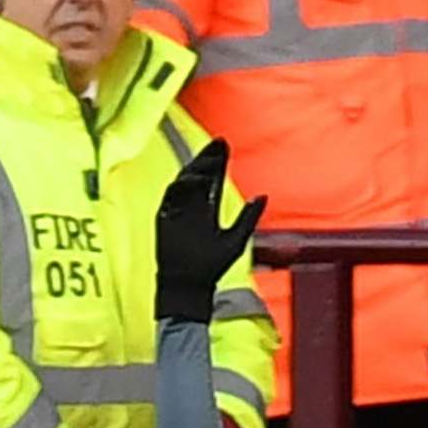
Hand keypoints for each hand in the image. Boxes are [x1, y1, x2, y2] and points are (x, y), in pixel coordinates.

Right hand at [155, 139, 265, 322]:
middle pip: (198, 175)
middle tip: (218, 143)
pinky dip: (183, 185)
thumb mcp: (236, 239)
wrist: (190, 284)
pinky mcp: (165, 215)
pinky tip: (196, 178)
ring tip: (211, 158)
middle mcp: (192, 206)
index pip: (213, 179)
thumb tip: (263, 196)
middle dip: (207, 158)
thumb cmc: (213, 265)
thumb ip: (248, 218)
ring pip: (185, 181)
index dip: (218, 161)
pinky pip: (172, 194)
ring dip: (197, 168)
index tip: (224, 144)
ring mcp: (177, 209)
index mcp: (207, 209)